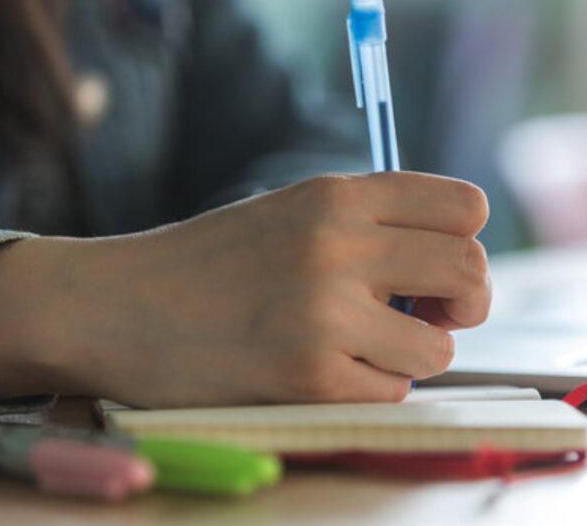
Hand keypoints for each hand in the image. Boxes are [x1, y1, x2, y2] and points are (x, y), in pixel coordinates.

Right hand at [0, 173, 489, 406]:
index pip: (467, 206)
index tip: (433, 268)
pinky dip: (368, 389)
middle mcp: (338, 242)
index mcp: (338, 194)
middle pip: (471, 270)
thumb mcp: (291, 211)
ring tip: (360, 347)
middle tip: (427, 316)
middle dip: (464, 303)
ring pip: (439, 348)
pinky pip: (391, 392)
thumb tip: (454, 259)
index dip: (464, 242)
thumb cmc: (210, 262)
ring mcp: (323, 310)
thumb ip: (370, 223)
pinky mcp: (307, 375)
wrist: (116, 306)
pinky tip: (322, 372)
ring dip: (411, 357)